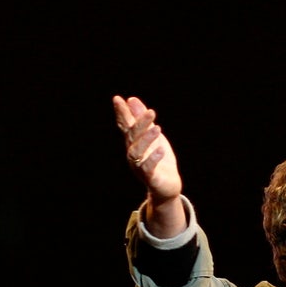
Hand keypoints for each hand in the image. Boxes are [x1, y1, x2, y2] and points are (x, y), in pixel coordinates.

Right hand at [114, 95, 185, 236]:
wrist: (167, 187)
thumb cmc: (159, 160)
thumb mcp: (153, 137)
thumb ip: (143, 120)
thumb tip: (131, 99)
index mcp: (133, 143)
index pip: (125, 126)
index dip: (122, 113)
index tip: (118, 99)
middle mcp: (133, 154)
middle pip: (133, 137)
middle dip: (140, 123)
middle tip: (151, 112)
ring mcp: (140, 166)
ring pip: (137, 152)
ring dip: (147, 140)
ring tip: (158, 128)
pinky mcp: (150, 178)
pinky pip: (148, 168)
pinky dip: (153, 159)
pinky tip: (161, 150)